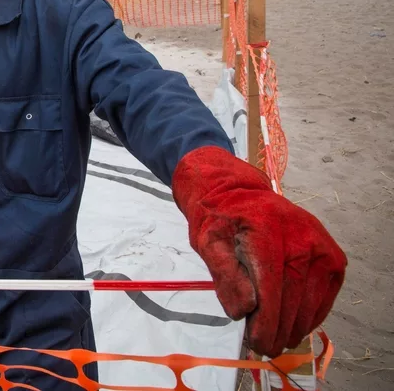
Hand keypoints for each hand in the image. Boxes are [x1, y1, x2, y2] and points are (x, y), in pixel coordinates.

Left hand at [172, 146, 346, 357]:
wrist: (237, 191)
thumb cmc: (219, 218)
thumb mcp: (207, 241)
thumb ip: (224, 274)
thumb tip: (243, 310)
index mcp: (267, 229)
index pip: (272, 286)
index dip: (266, 320)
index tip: (256, 341)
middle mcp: (302, 236)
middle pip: (294, 297)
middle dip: (278, 329)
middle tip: (263, 346)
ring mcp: (321, 245)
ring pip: (312, 300)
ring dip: (295, 326)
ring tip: (276, 339)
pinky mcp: (332, 255)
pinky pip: (326, 294)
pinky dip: (311, 314)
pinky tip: (294, 324)